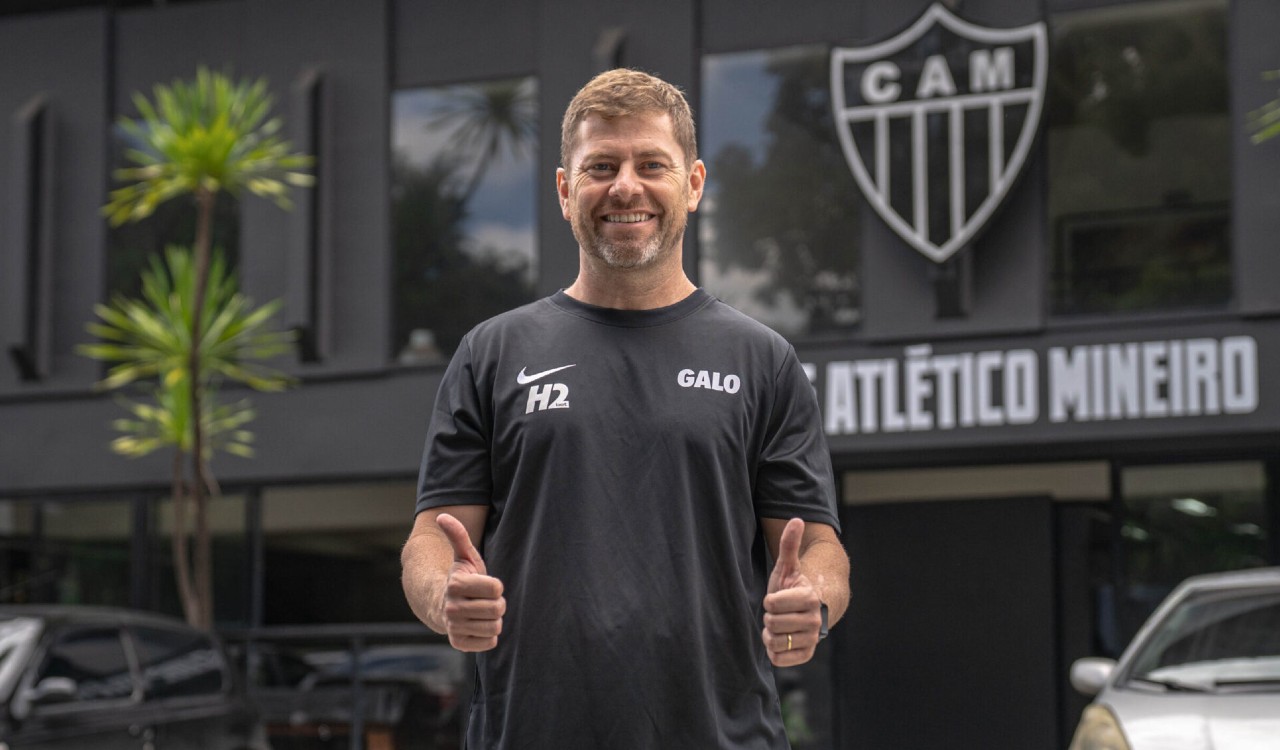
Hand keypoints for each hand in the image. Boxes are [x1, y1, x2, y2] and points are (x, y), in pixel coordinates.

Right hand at [436, 513, 505, 651]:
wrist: (443, 605)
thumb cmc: (461, 578)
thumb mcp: (463, 556)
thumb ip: (458, 536)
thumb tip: (442, 516)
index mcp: (456, 584)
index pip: (497, 588)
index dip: (495, 586)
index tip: (483, 585)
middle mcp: (452, 607)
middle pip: (498, 609)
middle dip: (496, 603)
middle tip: (485, 600)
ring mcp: (454, 627)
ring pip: (495, 627)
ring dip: (493, 619)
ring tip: (481, 612)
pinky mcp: (458, 643)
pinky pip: (490, 642)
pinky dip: (489, 635)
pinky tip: (478, 625)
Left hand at [762, 518, 823, 666]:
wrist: (810, 612)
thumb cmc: (793, 587)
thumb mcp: (788, 567)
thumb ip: (790, 544)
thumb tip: (796, 519)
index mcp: (809, 597)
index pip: (771, 603)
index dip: (769, 599)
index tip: (779, 597)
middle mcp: (814, 620)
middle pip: (772, 622)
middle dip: (770, 617)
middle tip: (780, 612)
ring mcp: (812, 639)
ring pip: (774, 641)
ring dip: (771, 634)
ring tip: (781, 624)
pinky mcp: (806, 656)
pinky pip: (778, 659)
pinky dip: (774, 651)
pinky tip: (782, 639)